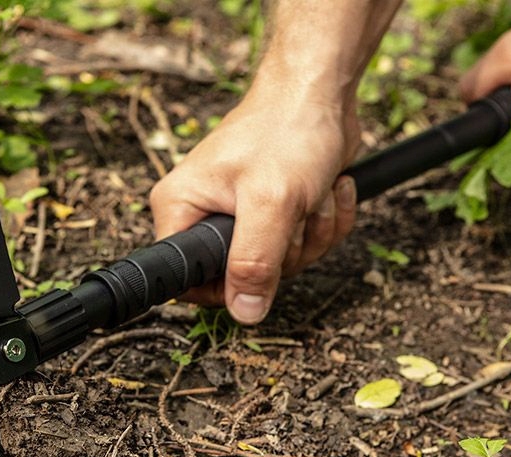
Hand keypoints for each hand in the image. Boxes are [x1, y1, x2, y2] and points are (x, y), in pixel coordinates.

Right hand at [150, 83, 360, 323]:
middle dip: (285, 252)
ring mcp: (242, 215)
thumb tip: (244, 313)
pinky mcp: (275, 212)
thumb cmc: (287, 129)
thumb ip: (254, 263)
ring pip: (280, 264)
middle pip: (243, 277)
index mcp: (181, 209)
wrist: (322, 89)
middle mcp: (204, 214)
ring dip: (312, 233)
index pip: (187, 281)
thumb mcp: (271, 202)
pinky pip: (303, 244)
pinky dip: (326, 220)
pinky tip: (328, 188)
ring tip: (312, 193)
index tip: (257, 269)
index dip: (225, 287)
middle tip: (293, 212)